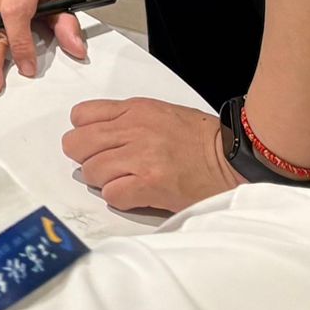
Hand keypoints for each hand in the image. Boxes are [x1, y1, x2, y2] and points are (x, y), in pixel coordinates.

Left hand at [62, 97, 239, 213]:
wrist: (234, 158)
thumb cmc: (201, 139)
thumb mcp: (160, 113)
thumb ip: (127, 120)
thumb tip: (99, 137)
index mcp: (134, 110)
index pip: (80, 115)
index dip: (83, 133)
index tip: (96, 145)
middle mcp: (132, 130)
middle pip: (76, 144)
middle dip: (86, 159)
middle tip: (104, 167)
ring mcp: (141, 157)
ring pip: (91, 171)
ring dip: (103, 181)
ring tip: (124, 182)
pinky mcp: (150, 184)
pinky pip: (111, 195)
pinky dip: (119, 198)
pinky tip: (135, 195)